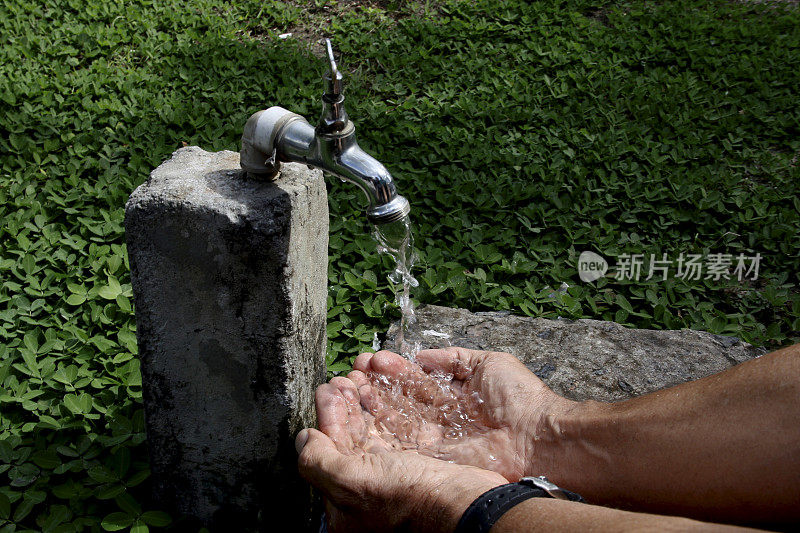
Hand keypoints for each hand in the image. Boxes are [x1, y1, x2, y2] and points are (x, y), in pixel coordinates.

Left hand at [296, 378, 505, 532]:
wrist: (466, 506)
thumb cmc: (409, 498)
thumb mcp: (351, 483)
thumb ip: (319, 460)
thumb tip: (302, 439)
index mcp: (347, 506)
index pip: (329, 453)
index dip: (327, 418)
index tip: (327, 389)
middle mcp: (368, 494)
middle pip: (350, 441)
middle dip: (344, 407)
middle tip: (342, 379)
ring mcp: (394, 480)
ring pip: (373, 433)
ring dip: (364, 403)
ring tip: (360, 376)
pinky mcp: (417, 467)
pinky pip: (396, 434)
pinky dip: (389, 411)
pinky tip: (385, 390)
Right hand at [350, 347, 576, 479]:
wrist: (537, 436)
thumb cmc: (520, 396)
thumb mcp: (487, 362)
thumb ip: (452, 358)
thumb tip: (422, 356)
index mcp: (454, 394)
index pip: (417, 381)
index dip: (395, 370)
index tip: (373, 358)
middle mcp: (442, 416)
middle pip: (402, 399)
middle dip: (377, 383)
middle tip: (355, 368)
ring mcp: (437, 438)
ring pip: (397, 419)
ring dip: (373, 401)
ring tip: (352, 383)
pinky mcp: (435, 458)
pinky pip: (403, 442)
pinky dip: (381, 426)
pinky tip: (364, 407)